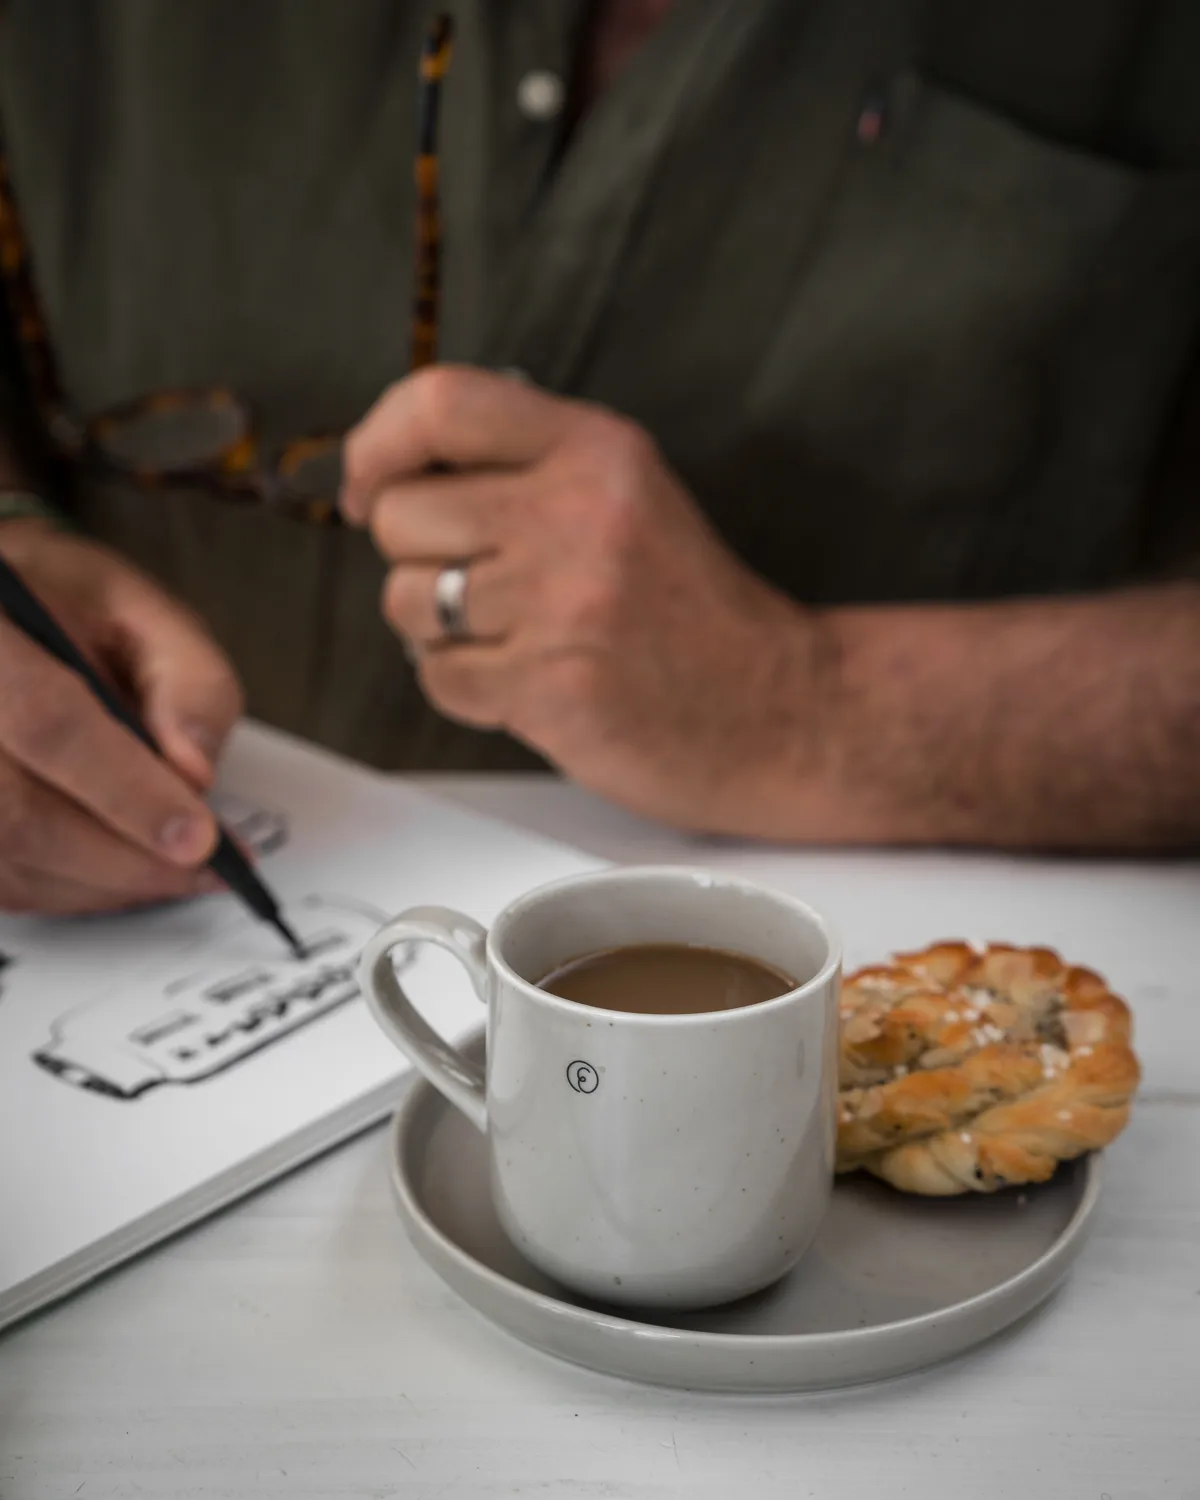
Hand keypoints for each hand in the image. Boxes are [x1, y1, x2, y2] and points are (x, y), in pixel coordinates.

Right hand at [0, 521, 243, 913]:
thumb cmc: (59, 606)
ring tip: (175, 869)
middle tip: (205, 866)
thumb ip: (186, 677)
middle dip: (126, 856)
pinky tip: (119, 869)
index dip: (128, 790)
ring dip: (103, 884)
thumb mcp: (136, 609)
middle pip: (19, 813)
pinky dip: (70, 890)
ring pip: (8, 860)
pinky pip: (4, 882)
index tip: (198, 836)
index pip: (49, 724)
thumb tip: (197, 771)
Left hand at [342, 367, 821, 832]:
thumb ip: (526, 467)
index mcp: (597, 451)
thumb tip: (391, 470)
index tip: (370, 488)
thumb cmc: (695, 612)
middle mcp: (577, 514)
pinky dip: (469, 689)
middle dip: (415, 558)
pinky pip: (438, 679)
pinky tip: (532, 680)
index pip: (440, 403)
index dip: (377, 444)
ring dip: (438, 630)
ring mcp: (562, 603)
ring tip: (515, 636)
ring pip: (404, 602)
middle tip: (480, 584)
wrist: (781, 710)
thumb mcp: (631, 497)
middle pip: (400, 514)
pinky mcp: (550, 685)